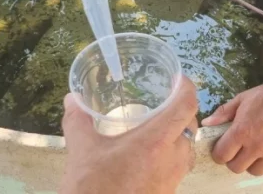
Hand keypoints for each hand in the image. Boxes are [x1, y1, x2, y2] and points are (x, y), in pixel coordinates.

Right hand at [60, 77, 198, 193]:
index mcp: (155, 142)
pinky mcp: (168, 191)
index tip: (176, 78)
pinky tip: (148, 151)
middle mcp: (172, 158)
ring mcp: (173, 177)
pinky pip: (178, 164)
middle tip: (163, 98)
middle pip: (190, 124)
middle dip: (180, 108)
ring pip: (186, 145)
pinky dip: (170, 151)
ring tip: (155, 123)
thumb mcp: (82, 151)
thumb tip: (72, 100)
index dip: (186, 86)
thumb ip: (78, 120)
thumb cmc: (94, 190)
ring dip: (177, 131)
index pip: (187, 105)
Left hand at [201, 74, 262, 175]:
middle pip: (236, 168)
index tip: (223, 146)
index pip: (221, 156)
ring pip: (255, 171)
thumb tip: (206, 123)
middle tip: (239, 147)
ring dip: (253, 162)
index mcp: (241, 132)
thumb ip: (223, 113)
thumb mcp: (244, 98)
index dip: (220, 152)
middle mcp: (255, 147)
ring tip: (257, 147)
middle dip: (234, 159)